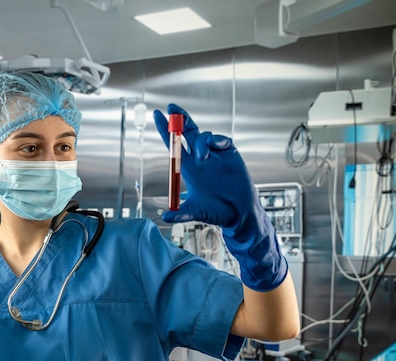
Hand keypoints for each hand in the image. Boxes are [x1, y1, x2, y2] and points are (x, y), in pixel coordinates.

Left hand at [153, 103, 286, 290]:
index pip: (173, 144)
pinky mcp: (230, 154)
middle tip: (170, 108)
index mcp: (188, 167)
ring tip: (200, 157)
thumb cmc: (216, 212)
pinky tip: (215, 147)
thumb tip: (165, 217)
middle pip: (187, 132)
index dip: (164, 129)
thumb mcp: (195, 211)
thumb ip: (180, 213)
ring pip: (203, 136)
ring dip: (199, 141)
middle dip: (179, 118)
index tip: (156, 115)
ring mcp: (215, 155)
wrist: (239, 214)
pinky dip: (216, 140)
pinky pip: (221, 140)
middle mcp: (200, 158)